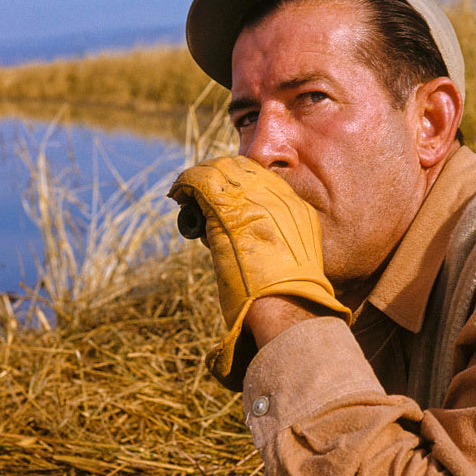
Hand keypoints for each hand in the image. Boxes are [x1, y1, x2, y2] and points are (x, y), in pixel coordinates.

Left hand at [168, 155, 350, 387]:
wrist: (286, 306)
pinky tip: (177, 193)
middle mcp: (278, 199)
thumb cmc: (288, 300)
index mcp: (298, 211)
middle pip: (241, 168)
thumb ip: (275, 244)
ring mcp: (253, 201)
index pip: (263, 179)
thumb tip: (247, 244)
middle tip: (199, 191)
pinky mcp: (226, 208)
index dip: (239, 183)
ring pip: (218, 170)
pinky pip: (200, 181)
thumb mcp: (293, 264)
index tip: (224, 194)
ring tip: (184, 192)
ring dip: (198, 179)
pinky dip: (185, 184)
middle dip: (217, 176)